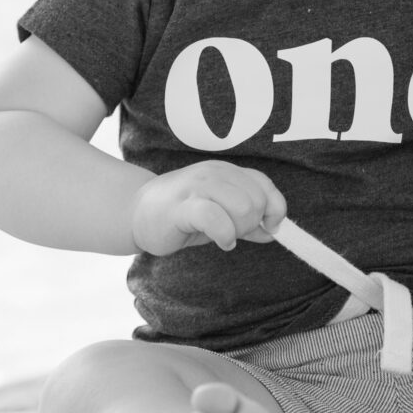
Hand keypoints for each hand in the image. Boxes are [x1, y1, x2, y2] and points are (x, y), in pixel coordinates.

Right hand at [132, 161, 286, 254]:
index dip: (274, 209)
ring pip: (243, 207)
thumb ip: (248, 220)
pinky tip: (220, 241)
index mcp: (226, 171)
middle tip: (233, 232)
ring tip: (224, 236)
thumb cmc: (182, 214)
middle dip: (252, 224)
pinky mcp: (183, 207)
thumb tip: (275, 230)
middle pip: (257, 200)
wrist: (137, 212)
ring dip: (239, 230)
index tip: (267, 226)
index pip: (264, 185)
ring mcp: (198, 187)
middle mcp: (215, 173)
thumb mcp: (221, 212)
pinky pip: (216, 218)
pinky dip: (225, 235)